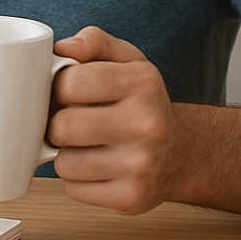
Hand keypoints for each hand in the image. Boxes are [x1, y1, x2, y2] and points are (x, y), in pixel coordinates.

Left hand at [48, 26, 178, 214]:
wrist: (181, 153)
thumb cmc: (143, 103)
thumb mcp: (127, 61)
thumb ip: (93, 42)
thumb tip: (63, 48)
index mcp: (142, 82)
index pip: (67, 82)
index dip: (58, 88)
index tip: (69, 92)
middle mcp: (148, 124)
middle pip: (61, 127)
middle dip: (58, 125)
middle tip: (74, 122)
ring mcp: (142, 165)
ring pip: (64, 163)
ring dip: (67, 155)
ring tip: (88, 146)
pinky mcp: (132, 197)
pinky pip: (74, 190)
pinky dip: (78, 181)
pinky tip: (99, 168)